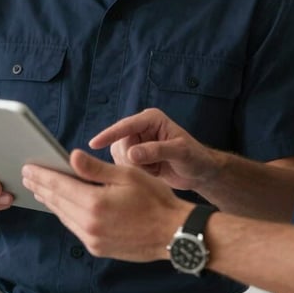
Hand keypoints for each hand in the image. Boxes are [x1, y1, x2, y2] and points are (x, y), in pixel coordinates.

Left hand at [22, 150, 190, 261]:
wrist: (173, 234)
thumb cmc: (155, 200)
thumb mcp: (127, 175)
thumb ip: (96, 169)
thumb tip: (72, 157)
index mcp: (95, 203)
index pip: (59, 185)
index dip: (42, 175)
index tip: (28, 167)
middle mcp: (89, 224)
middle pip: (57, 202)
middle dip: (41, 187)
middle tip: (28, 176)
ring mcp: (92, 239)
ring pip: (63, 216)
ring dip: (50, 201)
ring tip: (40, 189)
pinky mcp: (98, 248)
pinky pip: (74, 228)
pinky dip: (64, 214)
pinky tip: (62, 206)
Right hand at [89, 108, 223, 193]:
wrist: (199, 172)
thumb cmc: (195, 158)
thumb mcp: (180, 152)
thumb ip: (157, 151)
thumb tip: (132, 154)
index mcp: (152, 119)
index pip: (126, 126)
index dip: (109, 134)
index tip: (94, 144)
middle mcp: (141, 127)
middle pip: (120, 143)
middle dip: (132, 160)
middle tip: (153, 167)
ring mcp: (137, 141)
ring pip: (120, 156)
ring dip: (134, 168)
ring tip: (155, 169)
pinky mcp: (135, 155)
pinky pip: (123, 165)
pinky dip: (135, 173)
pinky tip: (152, 173)